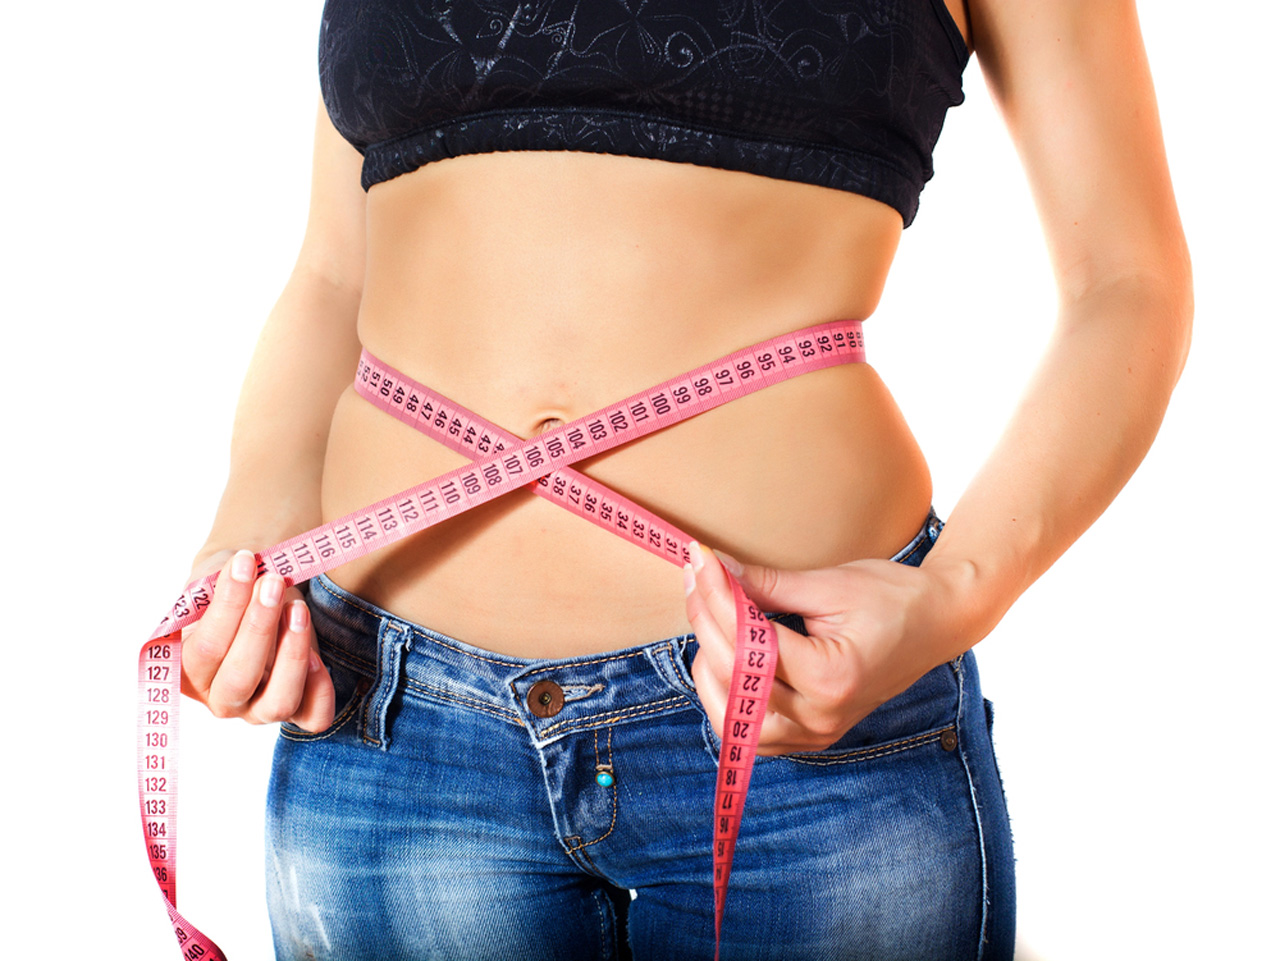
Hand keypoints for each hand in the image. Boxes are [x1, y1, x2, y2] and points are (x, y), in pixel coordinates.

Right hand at [180, 549, 334, 731]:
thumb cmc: (235, 590)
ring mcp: (259, 710)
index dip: (226, 606)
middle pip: (238, 679)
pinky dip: (320, 689)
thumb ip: (220, 579)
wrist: (260, 597)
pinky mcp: (297, 712)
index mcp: (187, 672)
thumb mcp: (217, 579)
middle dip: (258, 627)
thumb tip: (241, 569)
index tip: (244, 562)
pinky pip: (314, 717)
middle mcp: (221, 698)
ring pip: (278, 702)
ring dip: (291, 654)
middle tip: (273, 582)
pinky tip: (319, 655)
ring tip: (297, 608)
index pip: (204, 650)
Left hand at [684, 542, 965, 754]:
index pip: (749, 641)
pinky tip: (722, 658)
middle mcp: (820, 717)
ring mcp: (816, 734)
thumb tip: (712, 568)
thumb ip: (767, 584)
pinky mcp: (811, 736)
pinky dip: (728, 697)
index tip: (699, 560)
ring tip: (708, 616)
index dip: (716, 595)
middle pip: (733, 677)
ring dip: (709, 667)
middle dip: (706, 622)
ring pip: (731, 717)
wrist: (939, 623)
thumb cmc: (893, 598)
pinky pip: (751, 731)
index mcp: (830, 677)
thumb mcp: (829, 584)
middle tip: (696, 578)